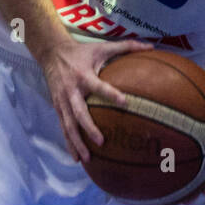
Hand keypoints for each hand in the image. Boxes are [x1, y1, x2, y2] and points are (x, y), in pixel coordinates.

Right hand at [38, 37, 153, 161]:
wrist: (52, 53)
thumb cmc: (82, 51)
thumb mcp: (102, 46)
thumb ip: (127, 46)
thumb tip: (151, 46)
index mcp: (83, 75)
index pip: (99, 86)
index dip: (111, 93)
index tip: (125, 102)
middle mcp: (71, 90)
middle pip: (79, 112)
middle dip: (89, 127)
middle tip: (102, 141)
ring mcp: (62, 101)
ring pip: (68, 125)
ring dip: (77, 142)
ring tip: (88, 158)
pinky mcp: (58, 107)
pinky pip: (63, 127)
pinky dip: (69, 143)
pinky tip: (77, 158)